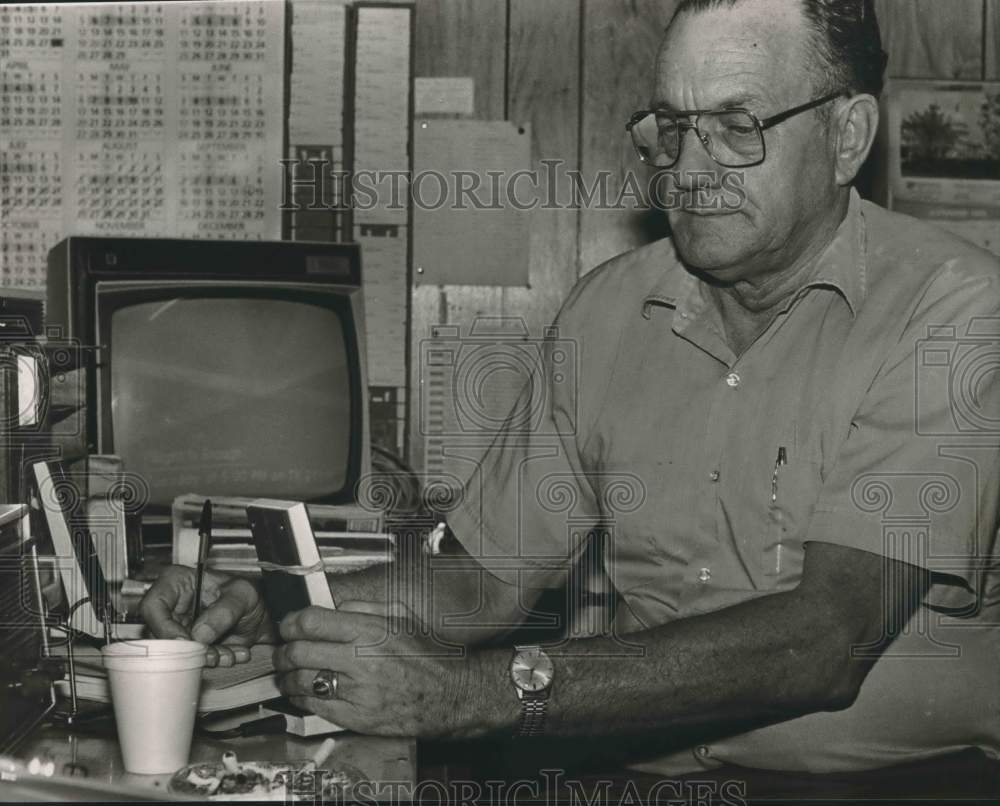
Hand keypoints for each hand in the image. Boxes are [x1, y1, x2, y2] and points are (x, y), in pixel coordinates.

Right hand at [139, 565, 276, 665]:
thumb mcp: (243, 594)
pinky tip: (233, 654)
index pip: (153, 605)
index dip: (163, 626)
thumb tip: (200, 634)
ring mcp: (180, 628)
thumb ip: (224, 611)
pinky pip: (193, 660)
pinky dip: (214, 661)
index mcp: (178, 582)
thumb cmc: (247, 593)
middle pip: (161, 635)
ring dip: (205, 658)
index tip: (185, 640)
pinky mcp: (191, 646)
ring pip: (177, 652)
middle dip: (189, 649)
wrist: (262, 612)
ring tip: (228, 654)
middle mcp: (174, 607)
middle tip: (211, 654)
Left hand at [273, 603, 473, 736]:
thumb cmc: (428, 654)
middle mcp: (361, 660)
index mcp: (370, 631)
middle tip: (283, 649)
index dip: (291, 622)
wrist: (450, 693)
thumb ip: (364, 607)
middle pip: (299, 651)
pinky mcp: (356, 717)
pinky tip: (302, 691)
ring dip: (286, 675)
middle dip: (283, 650)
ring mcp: (358, 691)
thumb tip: (332, 606)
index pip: (311, 622)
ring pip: (301, 681)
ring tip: (287, 671)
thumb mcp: (402, 617)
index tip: (289, 624)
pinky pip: (314, 706)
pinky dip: (299, 697)